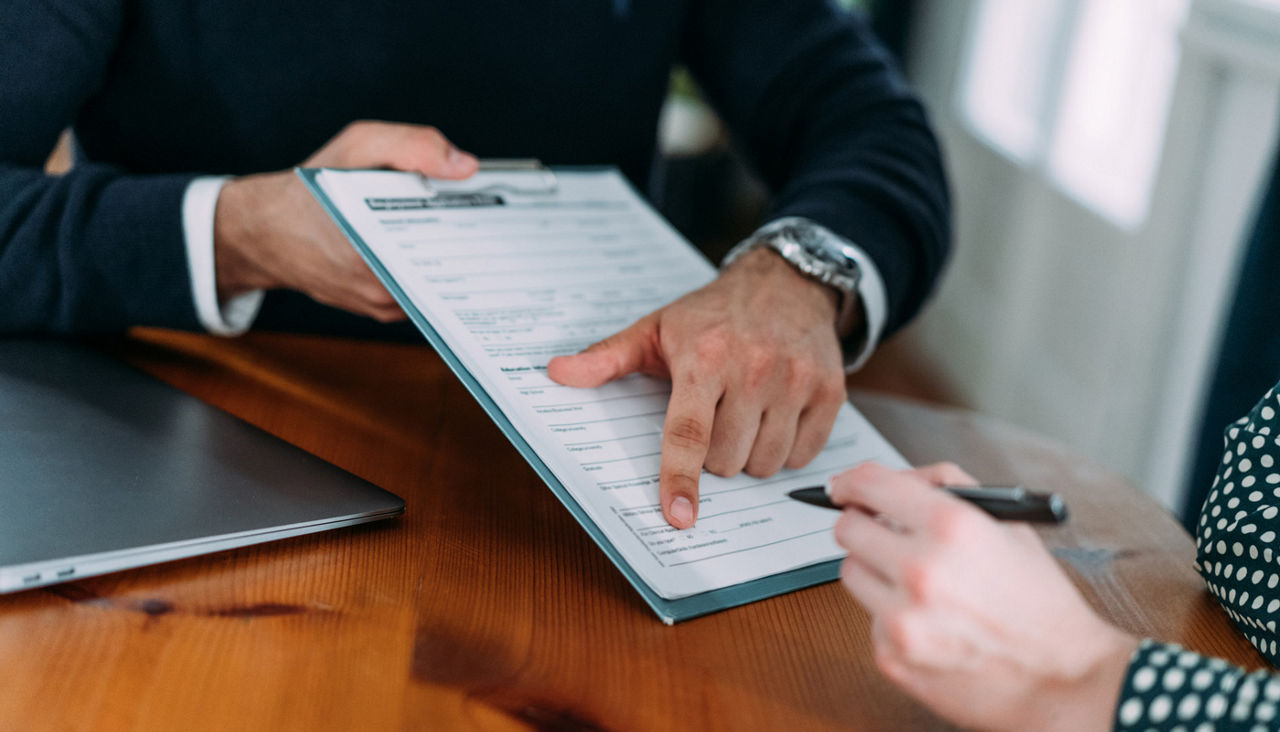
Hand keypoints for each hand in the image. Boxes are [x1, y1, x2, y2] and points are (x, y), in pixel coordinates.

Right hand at [213, 121, 479, 320]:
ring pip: (441, 285)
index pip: (452, 252)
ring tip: (481, 231)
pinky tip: (450, 245)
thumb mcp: (357, 144)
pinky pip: (424, 292)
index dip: (483, 233)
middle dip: (476, 247)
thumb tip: (465, 167)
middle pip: (452, 273)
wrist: (263, 233)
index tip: (506, 218)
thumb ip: (412, 146)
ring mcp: (383, 305)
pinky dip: (438, 268)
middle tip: (504, 224)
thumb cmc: (310, 188)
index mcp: (377, 250)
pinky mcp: (382, 310)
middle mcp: (382, 289)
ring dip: (459, 259)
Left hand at [547, 248, 848, 528]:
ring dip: (750, 455)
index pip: (688, 434)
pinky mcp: (830, 391)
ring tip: (745, 414)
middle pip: (726, 460)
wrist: (788, 281)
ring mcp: (796, 381)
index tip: (678, 517)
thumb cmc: (715, 313)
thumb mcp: (656, 328)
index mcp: (704, 357)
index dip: (680, 480)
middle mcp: (753, 369)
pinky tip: (776, 415)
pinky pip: (802, 455)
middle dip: (714, 454)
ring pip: (765, 464)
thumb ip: (607, 357)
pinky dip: (786, 449)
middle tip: (715, 416)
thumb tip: (557, 373)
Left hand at [830, 462, 1137, 731]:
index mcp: (952, 527)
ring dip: (875, 572)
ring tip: (918, 585)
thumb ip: (948, 488)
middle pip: (848, 530)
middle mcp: (921, 570)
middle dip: (864, 527)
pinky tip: (930, 624)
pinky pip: (868, 620)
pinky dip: (890, 617)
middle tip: (882, 534)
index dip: (851, 482)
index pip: (869, 485)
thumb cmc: (1040, 602)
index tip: (843, 487)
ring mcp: (902, 618)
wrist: (1063, 678)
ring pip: (852, 574)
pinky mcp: (892, 657)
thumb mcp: (1008, 524)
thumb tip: (894, 480)